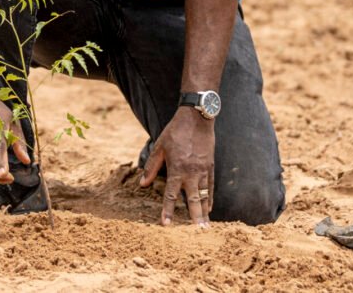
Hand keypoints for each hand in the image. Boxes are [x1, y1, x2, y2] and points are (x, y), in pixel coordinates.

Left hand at [138, 107, 214, 225]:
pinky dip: (209, 198)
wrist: (197, 118)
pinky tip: (209, 208)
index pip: (171, 195)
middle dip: (194, 218)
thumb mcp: (159, 147)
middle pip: (193, 200)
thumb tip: (142, 184)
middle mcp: (192, 173)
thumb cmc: (175, 132)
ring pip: (204, 195)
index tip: (166, 224)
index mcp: (177, 169)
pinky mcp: (210, 166)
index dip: (168, 211)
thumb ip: (151, 167)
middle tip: (197, 234)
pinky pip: (210, 186)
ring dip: (204, 212)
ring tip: (205, 227)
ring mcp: (203, 171)